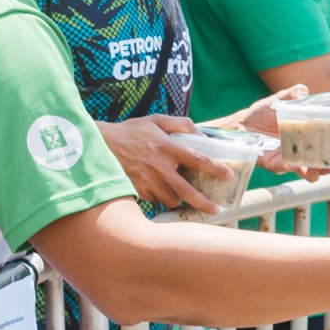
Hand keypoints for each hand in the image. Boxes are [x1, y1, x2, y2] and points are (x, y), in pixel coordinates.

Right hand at [98, 115, 221, 213]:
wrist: (101, 145)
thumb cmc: (130, 131)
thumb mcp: (155, 120)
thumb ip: (180, 124)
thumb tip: (200, 133)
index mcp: (167, 148)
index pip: (198, 160)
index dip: (215, 169)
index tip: (229, 177)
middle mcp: (160, 167)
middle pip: (187, 191)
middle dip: (203, 203)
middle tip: (216, 209)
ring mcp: (148, 181)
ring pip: (171, 200)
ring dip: (181, 202)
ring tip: (188, 204)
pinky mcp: (138, 191)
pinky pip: (155, 201)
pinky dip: (162, 200)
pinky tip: (166, 198)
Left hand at [218, 85, 329, 180]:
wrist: (240, 124)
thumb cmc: (263, 112)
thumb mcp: (280, 100)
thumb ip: (294, 94)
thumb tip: (305, 92)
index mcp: (308, 134)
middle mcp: (303, 149)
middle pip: (324, 163)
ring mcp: (290, 158)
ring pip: (309, 171)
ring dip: (316, 171)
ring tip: (318, 168)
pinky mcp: (275, 164)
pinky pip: (286, 168)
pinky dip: (291, 166)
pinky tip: (292, 163)